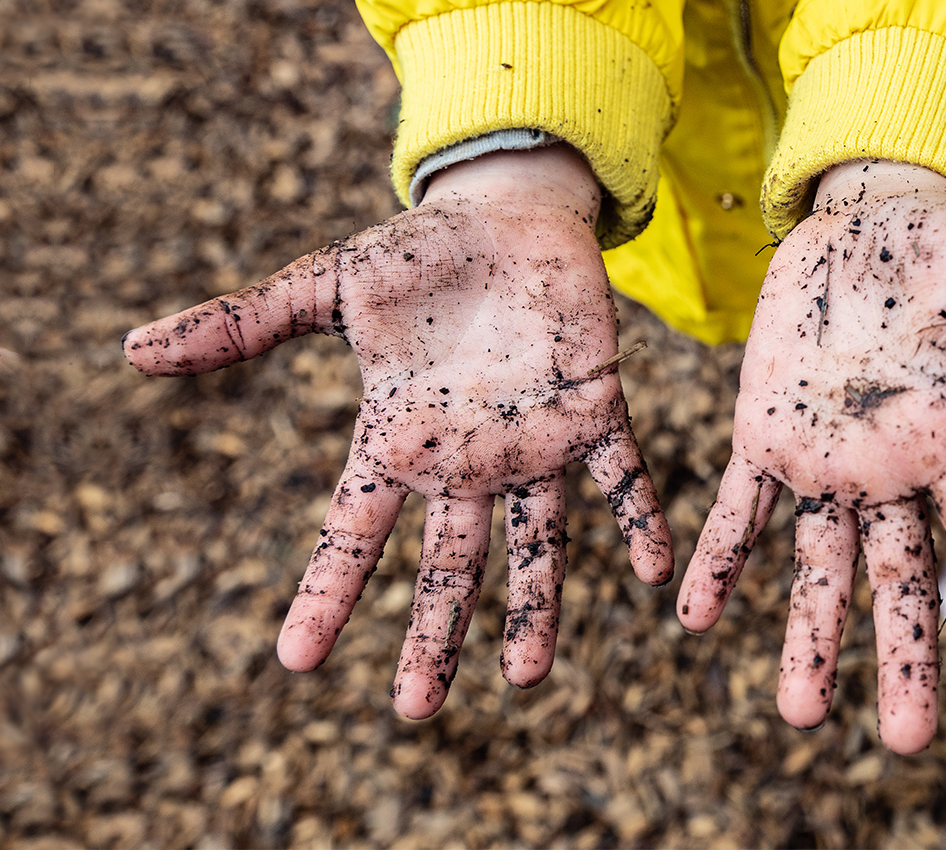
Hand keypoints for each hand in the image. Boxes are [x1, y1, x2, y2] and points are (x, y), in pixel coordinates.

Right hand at [123, 147, 672, 716]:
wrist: (508, 216)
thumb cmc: (417, 255)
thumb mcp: (324, 286)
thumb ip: (244, 323)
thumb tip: (134, 347)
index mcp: (400, 440)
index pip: (354, 532)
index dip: (327, 593)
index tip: (296, 660)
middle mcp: (467, 461)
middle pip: (446, 566)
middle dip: (435, 635)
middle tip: (417, 708)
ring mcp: (534, 445)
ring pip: (535, 542)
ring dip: (535, 607)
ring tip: (528, 678)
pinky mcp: (595, 411)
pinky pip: (622, 476)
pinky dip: (639, 520)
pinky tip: (656, 572)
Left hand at [678, 160, 945, 753]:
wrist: (854, 225)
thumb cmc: (933, 243)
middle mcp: (891, 468)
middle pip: (902, 577)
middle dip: (905, 655)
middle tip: (910, 740)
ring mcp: (825, 461)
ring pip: (819, 563)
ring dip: (809, 634)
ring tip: (801, 715)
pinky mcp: (763, 437)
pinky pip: (738, 510)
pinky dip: (719, 559)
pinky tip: (693, 617)